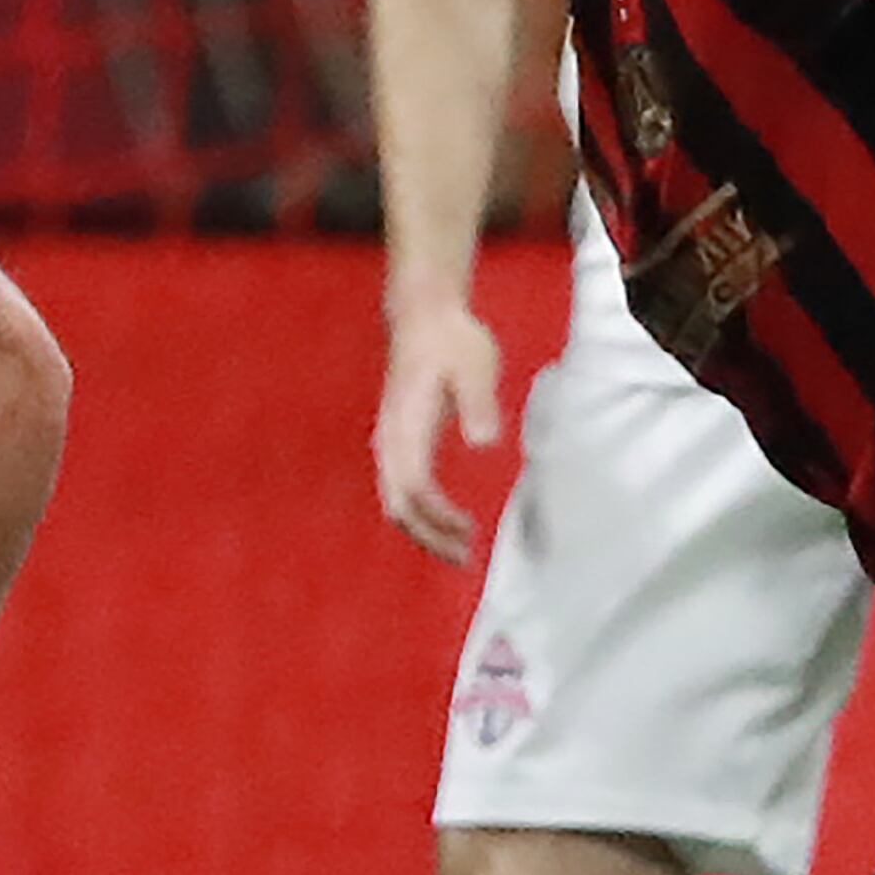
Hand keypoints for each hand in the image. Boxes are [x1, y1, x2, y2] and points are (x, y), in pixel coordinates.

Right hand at [374, 301, 502, 563]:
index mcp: (407, 425)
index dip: (438, 517)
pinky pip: (400, 490)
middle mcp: (391, 440)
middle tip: (464, 559)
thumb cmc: (452, 341)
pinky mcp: (397, 441)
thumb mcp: (476, 366)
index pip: (414, 487)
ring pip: (395, 501)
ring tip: (459, 550)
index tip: (468, 531)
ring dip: (425, 531)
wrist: (423, 315)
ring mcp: (390, 442)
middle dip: (429, 537)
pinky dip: (420, 514)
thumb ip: (478, 405)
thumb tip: (483, 444)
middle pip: (398, 505)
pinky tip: (446, 522)